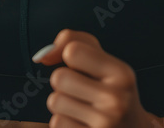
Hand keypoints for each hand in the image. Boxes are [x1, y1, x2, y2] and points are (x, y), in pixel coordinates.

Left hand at [32, 29, 157, 127]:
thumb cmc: (112, 90)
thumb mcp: (105, 62)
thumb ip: (76, 42)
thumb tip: (42, 55)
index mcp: (122, 73)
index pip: (73, 50)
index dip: (68, 56)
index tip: (79, 65)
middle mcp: (116, 98)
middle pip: (59, 77)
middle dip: (63, 83)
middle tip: (81, 90)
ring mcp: (104, 123)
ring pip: (55, 101)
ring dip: (62, 104)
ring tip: (82, 108)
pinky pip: (56, 123)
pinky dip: (64, 121)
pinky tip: (81, 123)